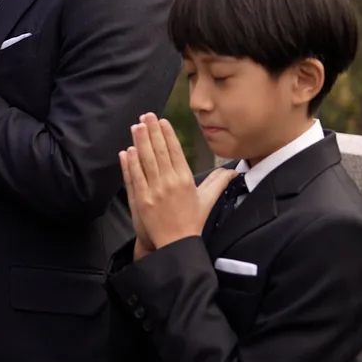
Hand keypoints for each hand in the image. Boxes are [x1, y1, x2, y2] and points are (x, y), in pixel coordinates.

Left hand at [121, 113, 237, 249]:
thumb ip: (218, 182)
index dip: (167, 134)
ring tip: (136, 126)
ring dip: (139, 142)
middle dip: (152, 131)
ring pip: (146, 161)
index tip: (162, 121)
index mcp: (185, 180)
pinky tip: (127, 151)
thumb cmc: (192, 223)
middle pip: (159, 151)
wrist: (178, 245)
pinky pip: (134, 177)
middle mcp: (170, 183)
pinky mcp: (142, 200)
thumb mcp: (208, 200)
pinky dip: (130, 163)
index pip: (175, 151)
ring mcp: (155, 191)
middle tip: (146, 116)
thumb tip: (234, 171)